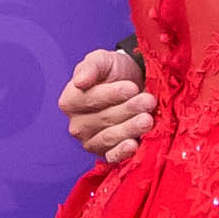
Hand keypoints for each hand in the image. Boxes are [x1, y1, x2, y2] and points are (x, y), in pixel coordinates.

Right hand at [57, 49, 156, 164]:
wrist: (133, 83)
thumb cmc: (114, 72)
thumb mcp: (102, 60)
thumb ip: (90, 67)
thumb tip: (80, 81)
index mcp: (70, 101)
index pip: (89, 100)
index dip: (111, 94)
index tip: (131, 87)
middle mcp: (77, 124)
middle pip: (102, 119)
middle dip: (128, 109)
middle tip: (148, 101)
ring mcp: (91, 141)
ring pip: (110, 137)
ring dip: (130, 128)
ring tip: (148, 119)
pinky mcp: (106, 153)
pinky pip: (111, 157)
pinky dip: (122, 152)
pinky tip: (134, 145)